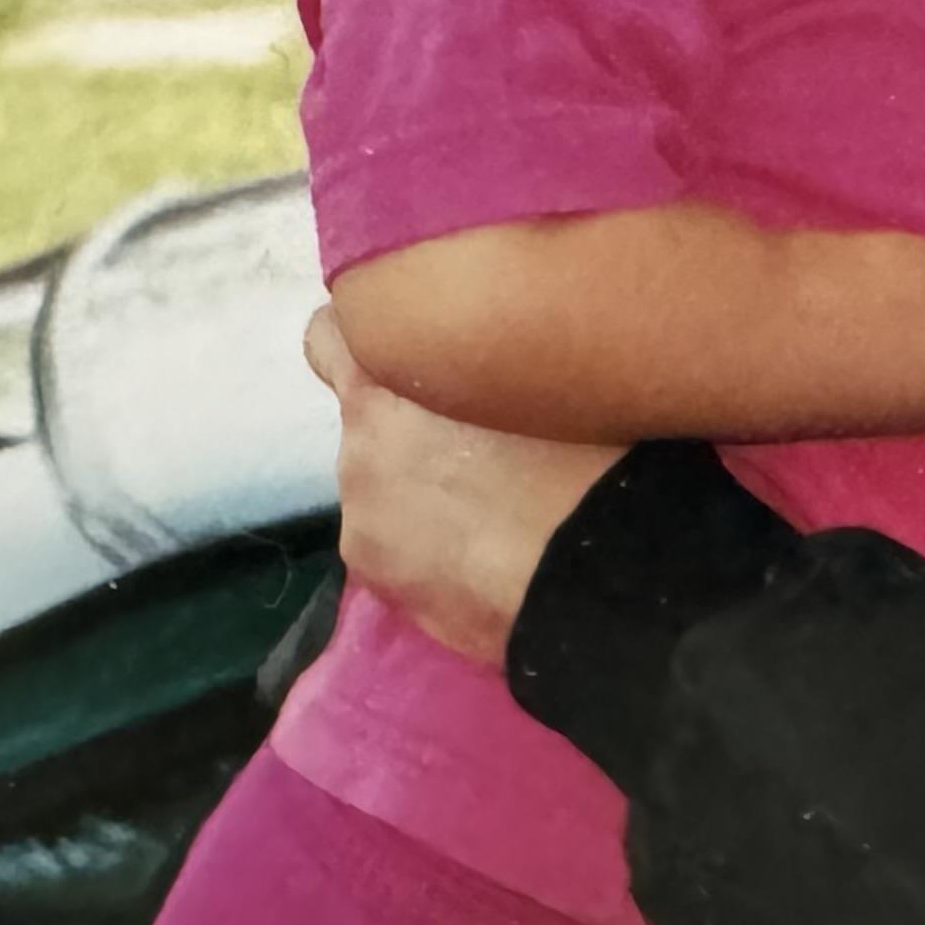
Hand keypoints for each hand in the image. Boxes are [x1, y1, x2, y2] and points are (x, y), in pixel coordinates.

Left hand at [304, 307, 618, 666]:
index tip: (408, 347)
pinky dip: (433, 550)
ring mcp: (363, 527)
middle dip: (414, 430)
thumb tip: (491, 359)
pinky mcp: (382, 589)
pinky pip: (401, 550)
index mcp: (386, 387)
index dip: (367, 336)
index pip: (330, 335)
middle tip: (487, 446)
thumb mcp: (538, 374)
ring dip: (425, 493)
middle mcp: (356, 452)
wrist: (594, 575)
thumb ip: (488, 361)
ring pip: (387, 492)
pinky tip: (487, 558)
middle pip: (372, 424)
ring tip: (495, 512)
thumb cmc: (584, 456)